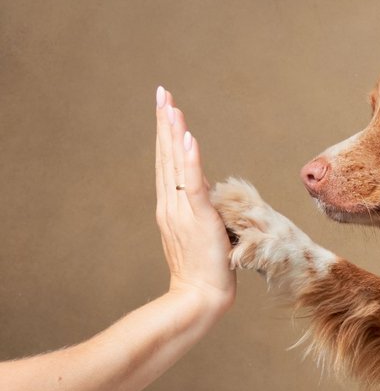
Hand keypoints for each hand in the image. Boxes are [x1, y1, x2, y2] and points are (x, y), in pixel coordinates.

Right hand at [155, 87, 235, 313]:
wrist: (199, 297)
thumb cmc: (206, 271)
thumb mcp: (202, 233)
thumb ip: (200, 210)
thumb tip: (206, 193)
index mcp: (171, 207)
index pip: (167, 163)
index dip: (166, 134)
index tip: (166, 108)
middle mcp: (170, 205)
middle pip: (165, 156)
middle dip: (164, 122)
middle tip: (162, 93)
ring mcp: (181, 211)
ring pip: (174, 164)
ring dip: (173, 132)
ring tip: (171, 105)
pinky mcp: (196, 218)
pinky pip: (191, 183)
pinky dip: (189, 159)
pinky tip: (187, 137)